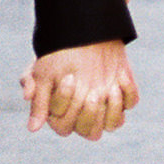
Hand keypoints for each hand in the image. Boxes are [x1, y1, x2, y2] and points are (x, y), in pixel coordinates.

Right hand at [20, 41, 138, 140]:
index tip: (69, 79)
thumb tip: (33, 128)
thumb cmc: (57, 54)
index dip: (66, 106)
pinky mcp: (122, 94)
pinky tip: (120, 76)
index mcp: (63, 114)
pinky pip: (130, 102)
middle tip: (92, 91)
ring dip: (113, 109)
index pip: (64, 126)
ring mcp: (105, 106)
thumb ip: (38, 101)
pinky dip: (128, 91)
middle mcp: (84, 115)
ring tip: (110, 87)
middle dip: (90, 112)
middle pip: (90, 132)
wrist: (80, 32)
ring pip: (113, 124)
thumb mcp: (42, 74)